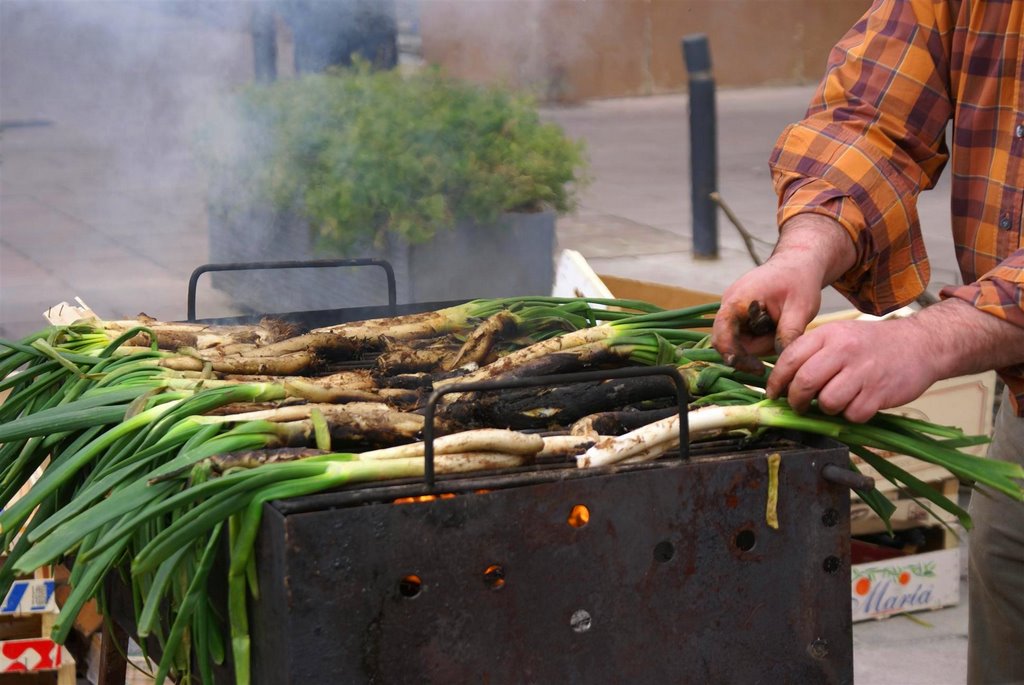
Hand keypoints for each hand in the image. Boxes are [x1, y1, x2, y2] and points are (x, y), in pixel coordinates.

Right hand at [711, 254, 822, 372]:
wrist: (798, 262)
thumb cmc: (799, 280)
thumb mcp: (800, 309)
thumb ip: (788, 334)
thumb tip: (782, 360)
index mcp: (737, 300)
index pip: (722, 336)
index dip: (735, 356)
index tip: (757, 368)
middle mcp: (728, 305)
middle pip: (730, 342)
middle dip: (755, 349)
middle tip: (780, 341)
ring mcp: (732, 309)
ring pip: (739, 341)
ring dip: (760, 343)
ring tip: (782, 327)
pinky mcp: (738, 313)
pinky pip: (744, 335)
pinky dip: (760, 337)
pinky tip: (776, 326)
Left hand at [766, 317, 939, 422]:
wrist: (920, 344)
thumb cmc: (872, 345)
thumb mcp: (839, 336)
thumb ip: (812, 353)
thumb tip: (782, 382)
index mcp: (828, 335)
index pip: (789, 359)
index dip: (776, 381)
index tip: (773, 394)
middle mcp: (844, 350)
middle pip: (804, 383)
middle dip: (796, 401)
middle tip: (799, 406)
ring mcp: (863, 371)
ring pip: (827, 402)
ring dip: (827, 408)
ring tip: (836, 401)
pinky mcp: (879, 392)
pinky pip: (852, 414)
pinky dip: (851, 415)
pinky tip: (858, 403)